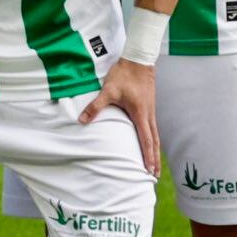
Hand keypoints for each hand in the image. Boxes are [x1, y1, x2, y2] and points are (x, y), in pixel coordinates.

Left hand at [80, 57, 159, 175]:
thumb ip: (95, 106)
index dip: (148, 157)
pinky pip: (152, 128)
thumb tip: (81, 120)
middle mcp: (149, 115)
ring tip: (154, 164)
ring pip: (155, 135)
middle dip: (154, 159)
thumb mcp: (108, 91)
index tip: (150, 171)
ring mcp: (150, 111)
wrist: (138, 61)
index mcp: (140, 114)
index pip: (146, 140)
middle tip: (154, 175)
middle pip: (154, 142)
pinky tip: (149, 143)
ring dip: (154, 150)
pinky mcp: (148, 107)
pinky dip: (153, 140)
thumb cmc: (123, 75)